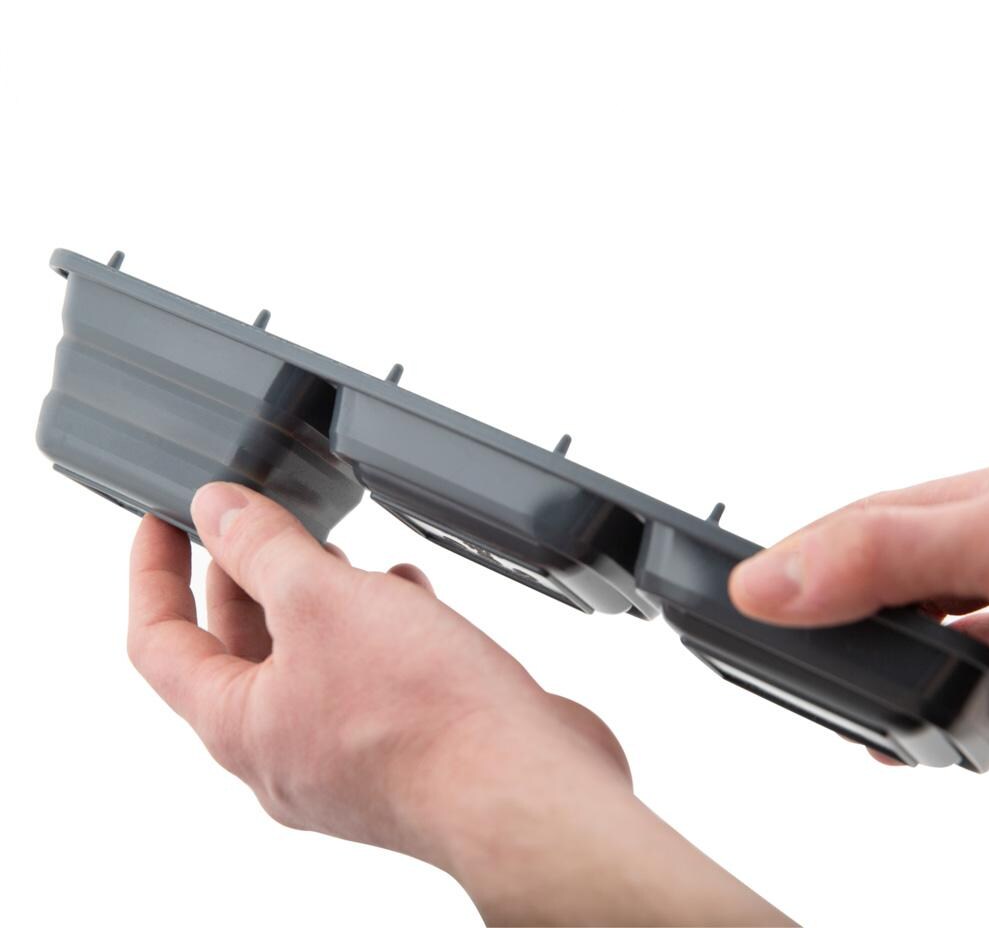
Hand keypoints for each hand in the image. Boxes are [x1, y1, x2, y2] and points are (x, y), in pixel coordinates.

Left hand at [128, 482, 789, 925]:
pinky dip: (378, 626)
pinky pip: (371, 675)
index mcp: (244, 725)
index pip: (160, 644)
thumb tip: (215, 509)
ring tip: (335, 553)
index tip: (160, 520)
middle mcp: (289, 750)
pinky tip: (408, 594)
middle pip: (238, 653)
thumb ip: (263, 548)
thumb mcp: (324, 600)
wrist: (526, 787)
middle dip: (243, 578)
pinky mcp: (409, 745)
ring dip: (316, 600)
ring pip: (312, 661)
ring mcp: (350, 753)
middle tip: (252, 522)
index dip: (153, 575)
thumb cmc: (426, 716)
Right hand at [728, 462, 988, 765]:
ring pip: (915, 652)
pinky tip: (896, 741)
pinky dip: (920, 729)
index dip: (795, 559)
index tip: (741, 601)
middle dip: (822, 620)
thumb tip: (773, 581)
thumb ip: (892, 550)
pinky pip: (961, 712)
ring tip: (822, 699)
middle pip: (877, 587)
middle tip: (769, 654)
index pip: (860, 523)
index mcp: (982, 506)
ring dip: (868, 678)